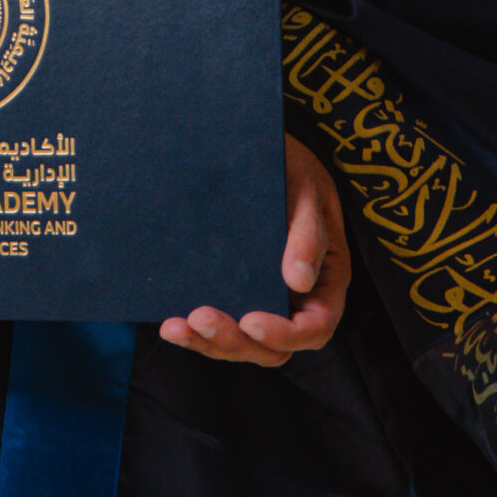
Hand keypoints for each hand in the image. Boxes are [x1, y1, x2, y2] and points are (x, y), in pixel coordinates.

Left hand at [157, 132, 349, 366]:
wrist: (260, 149)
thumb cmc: (295, 169)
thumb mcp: (308, 191)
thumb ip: (308, 234)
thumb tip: (299, 281)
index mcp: (325, 282)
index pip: (314, 327)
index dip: (284, 334)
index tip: (251, 321)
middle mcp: (297, 301)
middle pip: (274, 347)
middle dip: (236, 340)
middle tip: (201, 318)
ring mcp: (265, 299)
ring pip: (244, 342)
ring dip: (210, 341)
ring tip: (177, 327)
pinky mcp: (235, 291)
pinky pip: (223, 321)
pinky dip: (196, 331)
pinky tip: (171, 324)